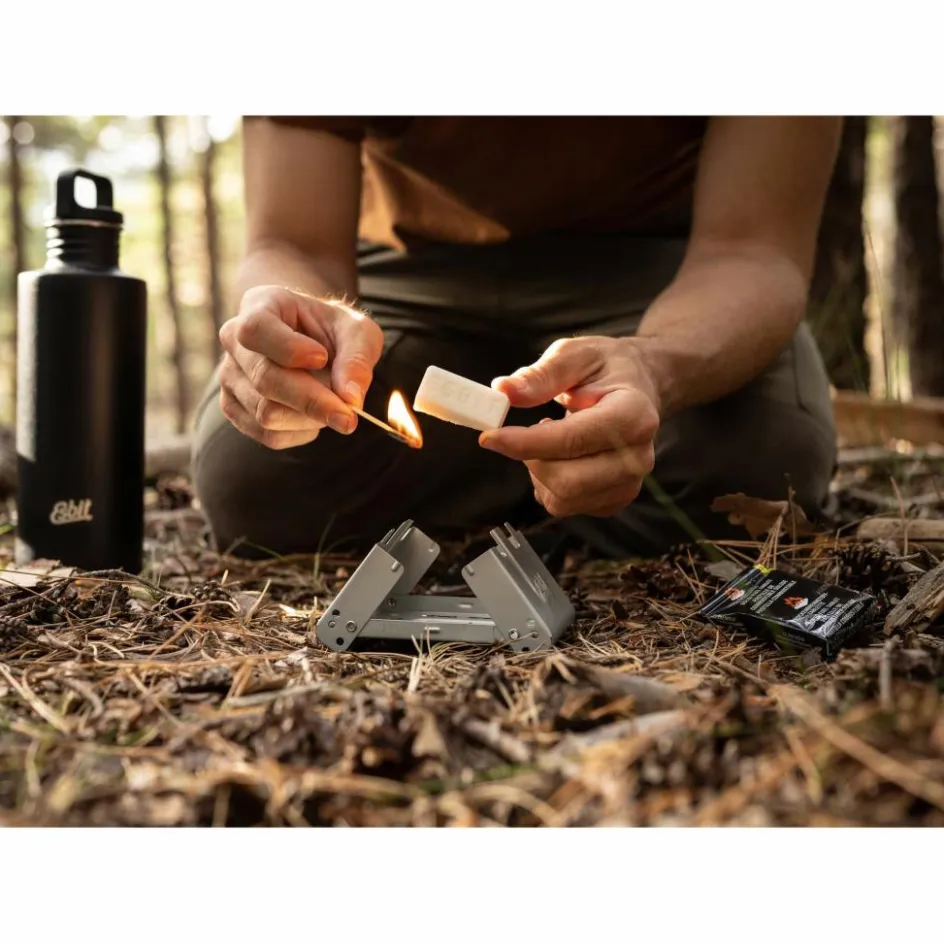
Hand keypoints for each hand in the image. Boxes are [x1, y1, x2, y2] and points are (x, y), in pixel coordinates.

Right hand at [218, 286, 383, 448]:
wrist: (316, 345)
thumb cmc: (335, 332)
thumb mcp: (358, 332)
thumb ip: (357, 360)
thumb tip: (351, 399)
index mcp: (261, 304)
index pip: (255, 329)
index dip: (287, 349)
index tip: (322, 358)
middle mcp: (234, 339)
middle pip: (264, 379)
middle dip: (313, 400)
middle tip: (350, 414)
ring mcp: (229, 376)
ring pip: (266, 413)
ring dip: (310, 418)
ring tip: (332, 406)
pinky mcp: (234, 408)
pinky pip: (268, 435)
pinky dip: (301, 433)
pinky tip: (314, 417)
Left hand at [479, 337, 660, 517]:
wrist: (639, 386)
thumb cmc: (606, 368)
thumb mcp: (574, 355)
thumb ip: (540, 375)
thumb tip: (503, 391)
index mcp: (634, 414)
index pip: (573, 440)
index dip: (526, 442)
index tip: (489, 437)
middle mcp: (638, 455)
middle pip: (567, 481)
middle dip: (531, 459)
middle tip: (525, 433)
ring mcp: (630, 482)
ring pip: (563, 499)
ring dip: (539, 473)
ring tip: (547, 441)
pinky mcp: (616, 499)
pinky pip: (567, 506)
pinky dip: (549, 486)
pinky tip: (558, 459)